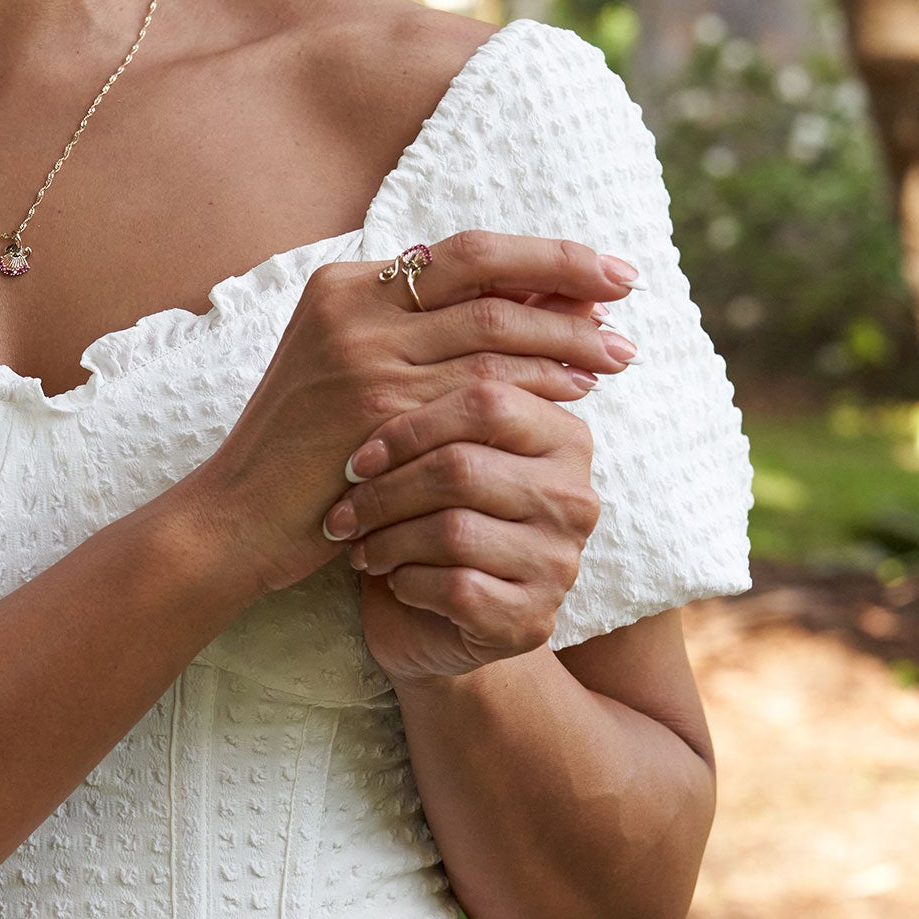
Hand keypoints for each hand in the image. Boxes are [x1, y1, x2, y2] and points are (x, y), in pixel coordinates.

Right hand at [180, 229, 633, 598]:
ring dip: (565, 336)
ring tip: (616, 350)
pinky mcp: (379, 410)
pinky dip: (537, 384)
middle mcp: (350, 308)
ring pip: (491, 329)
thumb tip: (528, 298)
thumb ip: (413, 330)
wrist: (240, 512)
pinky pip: (481, 388)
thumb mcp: (345, 365)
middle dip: (566, 279)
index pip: (461, 252)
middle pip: (483, 275)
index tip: (600, 269)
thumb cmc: (306, 446)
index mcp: (342, 285)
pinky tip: (576, 392)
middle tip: (627, 294)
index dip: (538, 256)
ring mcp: (362, 357)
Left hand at [322, 380, 602, 681]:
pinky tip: (392, 578)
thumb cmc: (420, 507)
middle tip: (344, 509)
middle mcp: (575, 495)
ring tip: (360, 543)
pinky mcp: (535, 619)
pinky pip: (457, 587)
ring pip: (454, 530)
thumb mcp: (431, 442)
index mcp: (562, 433)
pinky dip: (406, 581)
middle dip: (385, 491)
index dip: (409, 426)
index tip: (356, 456)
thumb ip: (438, 375)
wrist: (424, 609)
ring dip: (388, 539)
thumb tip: (414, 299)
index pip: (487, 399)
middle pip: (462, 467)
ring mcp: (561, 560)